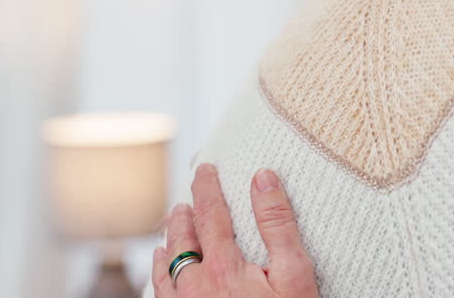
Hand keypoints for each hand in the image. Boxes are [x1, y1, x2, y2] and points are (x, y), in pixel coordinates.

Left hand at [151, 163, 319, 297]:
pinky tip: (162, 275)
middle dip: (183, 215)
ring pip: (165, 270)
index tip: (206, 169)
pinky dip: (158, 278)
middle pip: (181, 240)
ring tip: (169, 233)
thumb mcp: (295, 274)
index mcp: (223, 267)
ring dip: (168, 245)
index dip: (208, 187)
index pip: (211, 214)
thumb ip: (278, 224)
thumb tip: (263, 178)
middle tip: (185, 201)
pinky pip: (161, 297)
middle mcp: (194, 287)